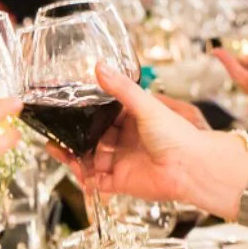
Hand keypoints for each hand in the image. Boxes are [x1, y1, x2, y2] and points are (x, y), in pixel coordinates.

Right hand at [47, 63, 215, 208]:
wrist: (190, 168)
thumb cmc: (177, 135)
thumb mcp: (146, 105)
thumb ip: (121, 88)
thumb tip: (100, 66)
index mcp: (133, 121)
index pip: (104, 115)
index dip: (87, 113)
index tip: (69, 107)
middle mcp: (125, 141)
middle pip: (94, 138)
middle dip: (76, 136)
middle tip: (57, 131)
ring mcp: (122, 162)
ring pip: (91, 159)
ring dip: (74, 156)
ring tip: (58, 148)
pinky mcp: (120, 181)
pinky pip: (96, 181)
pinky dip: (84, 178)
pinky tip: (74, 168)